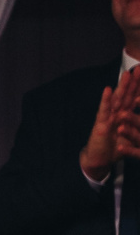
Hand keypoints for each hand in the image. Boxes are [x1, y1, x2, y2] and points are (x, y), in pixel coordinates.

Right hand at [79, 65, 139, 180]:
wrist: (99, 161)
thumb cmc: (115, 148)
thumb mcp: (133, 137)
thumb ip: (138, 128)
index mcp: (125, 115)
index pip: (134, 98)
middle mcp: (117, 113)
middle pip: (127, 95)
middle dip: (134, 82)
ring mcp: (108, 117)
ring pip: (116, 99)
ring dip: (121, 87)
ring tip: (127, 73)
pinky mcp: (100, 124)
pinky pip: (103, 110)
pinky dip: (105, 100)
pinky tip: (107, 90)